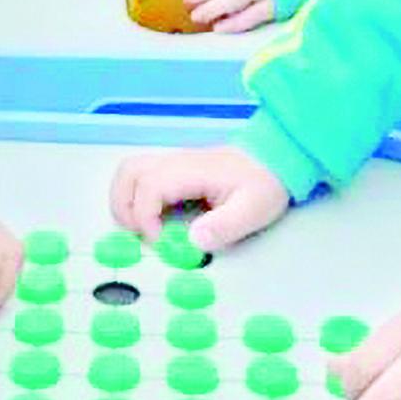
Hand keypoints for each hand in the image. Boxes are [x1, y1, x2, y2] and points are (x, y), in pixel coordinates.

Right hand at [108, 145, 289, 251]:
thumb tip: (193, 241)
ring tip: (141, 228)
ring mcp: (174, 163)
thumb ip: (224, 226)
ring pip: (130, 171)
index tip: (160, 241)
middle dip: (124, 207)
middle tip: (141, 235)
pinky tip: (154, 219)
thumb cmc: (265, 182)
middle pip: (128, 172)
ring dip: (126, 201)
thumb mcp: (253, 210)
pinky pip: (142, 177)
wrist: (276, 157)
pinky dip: (136, 198)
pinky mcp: (175, 169)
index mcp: (192, 170)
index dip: (145, 218)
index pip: (149, 186)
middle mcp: (177, 162)